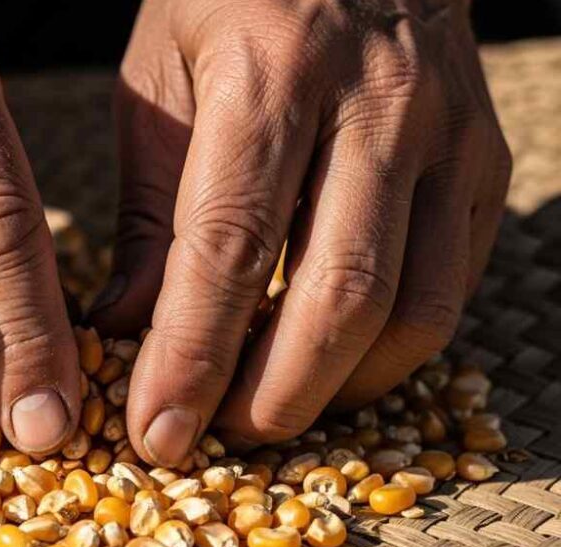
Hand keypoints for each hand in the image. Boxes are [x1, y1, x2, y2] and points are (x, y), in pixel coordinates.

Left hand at [91, 0, 511, 464]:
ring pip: (414, 309)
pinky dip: (391, 353)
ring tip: (272, 412)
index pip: (230, 246)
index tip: (157, 433)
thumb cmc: (229, 8)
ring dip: (340, 390)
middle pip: (336, 293)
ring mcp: (447, 134)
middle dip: (272, 395)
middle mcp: (377, 103)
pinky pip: (452, 289)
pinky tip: (333, 366)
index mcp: (273, 71)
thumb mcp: (158, 85)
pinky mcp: (484, 163)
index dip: (192, 356)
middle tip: (217, 442)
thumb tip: (125, 336)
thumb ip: (145, 215)